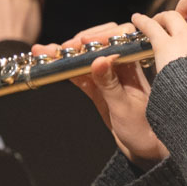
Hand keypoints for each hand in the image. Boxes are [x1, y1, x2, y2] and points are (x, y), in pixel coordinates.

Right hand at [41, 23, 167, 162]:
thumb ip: (110, 84)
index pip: (119, 39)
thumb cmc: (143, 130)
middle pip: (98, 43)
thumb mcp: (124, 107)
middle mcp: (121, 66)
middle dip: (77, 43)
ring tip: (42, 51)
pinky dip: (64, 69)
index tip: (84, 42)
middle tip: (60, 49)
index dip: (101, 36)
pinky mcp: (97, 88)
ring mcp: (107, 77)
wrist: (144, 149)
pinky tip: (47, 62)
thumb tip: (99, 60)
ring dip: (64, 54)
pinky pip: (79, 74)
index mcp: (135, 66)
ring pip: (85, 58)